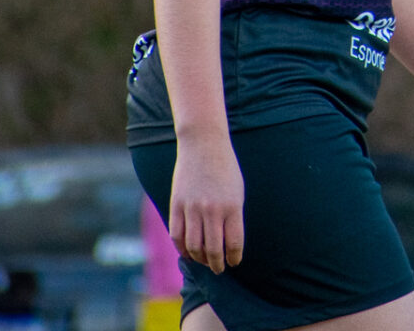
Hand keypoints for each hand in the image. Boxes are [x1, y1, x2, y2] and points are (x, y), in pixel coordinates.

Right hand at [170, 131, 244, 272]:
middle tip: (219, 269)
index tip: (234, 262)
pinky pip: (177, 235)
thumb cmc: (225, 169)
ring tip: (204, 262)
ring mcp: (192, 208)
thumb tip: (227, 243)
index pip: (234, 243)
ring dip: (199, 259)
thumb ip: (232, 217)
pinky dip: (182, 249)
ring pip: (193, 246)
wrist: (203, 145)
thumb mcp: (237, 192)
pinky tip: (188, 252)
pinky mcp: (176, 205)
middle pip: (213, 250)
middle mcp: (212, 210)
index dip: (234, 257)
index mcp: (233, 206)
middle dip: (217, 264)